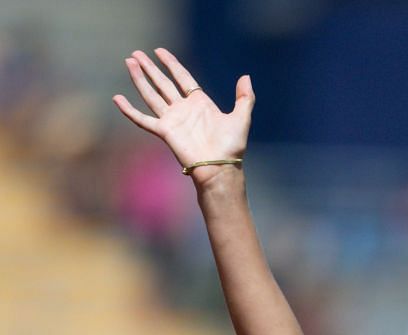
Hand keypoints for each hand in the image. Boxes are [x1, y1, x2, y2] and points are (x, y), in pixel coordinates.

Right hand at [113, 48, 252, 174]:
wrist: (220, 166)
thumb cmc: (232, 146)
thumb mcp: (242, 118)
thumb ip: (245, 98)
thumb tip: (246, 76)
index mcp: (200, 103)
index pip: (182, 77)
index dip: (171, 63)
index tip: (159, 51)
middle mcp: (183, 109)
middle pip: (162, 83)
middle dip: (150, 68)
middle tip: (136, 53)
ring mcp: (172, 120)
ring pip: (151, 94)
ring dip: (139, 79)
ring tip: (129, 62)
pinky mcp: (164, 131)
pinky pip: (143, 119)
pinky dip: (129, 110)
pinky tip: (117, 98)